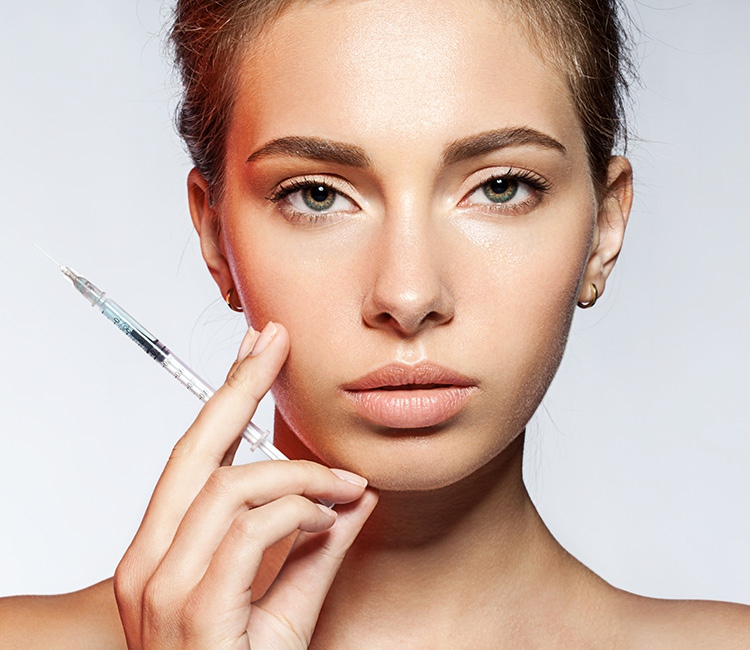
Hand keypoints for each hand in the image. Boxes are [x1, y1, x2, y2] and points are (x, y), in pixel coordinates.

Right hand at [114, 322, 377, 648]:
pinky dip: (299, 511)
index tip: (256, 348)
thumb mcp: (291, 599)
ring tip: (344, 488)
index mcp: (163, 552)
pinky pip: (251, 529)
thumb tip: (354, 493)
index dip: (225, 394)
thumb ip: (318, 543)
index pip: (193, 455)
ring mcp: (163, 591)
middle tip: (275, 343)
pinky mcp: (194, 616)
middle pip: (195, 451)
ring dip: (301, 476)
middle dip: (239, 386)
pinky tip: (330, 517)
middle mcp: (149, 565)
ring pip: (233, 487)